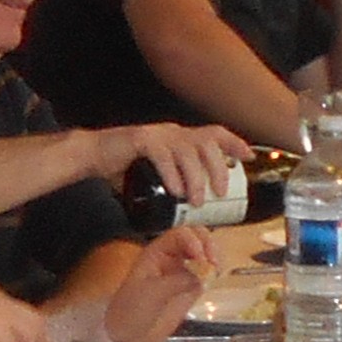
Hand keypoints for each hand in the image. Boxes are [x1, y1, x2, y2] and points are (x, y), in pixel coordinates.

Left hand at [94, 224, 215, 341]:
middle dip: (208, 245)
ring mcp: (183, 271)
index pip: (180, 235)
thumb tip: (200, 277)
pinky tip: (214, 279)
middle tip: (214, 262)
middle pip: (196, 238)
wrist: (129, 334)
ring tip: (216, 270)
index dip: (193, 241)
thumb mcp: (151, 293)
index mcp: (157, 252)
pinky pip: (207, 273)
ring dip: (214, 256)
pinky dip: (214, 272)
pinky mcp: (191, 287)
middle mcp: (172, 257)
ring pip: (205, 253)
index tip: (200, 258)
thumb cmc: (131, 310)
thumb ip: (176, 282)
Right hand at [132, 122, 249, 209]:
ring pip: (186, 150)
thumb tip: (194, 208)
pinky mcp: (140, 139)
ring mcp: (157, 134)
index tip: (248, 157)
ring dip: (196, 177)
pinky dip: (172, 174)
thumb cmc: (125, 167)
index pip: (214, 133)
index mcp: (180, 138)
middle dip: (217, 168)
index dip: (234, 143)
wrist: (93, 155)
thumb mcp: (159, 174)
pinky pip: (162, 155)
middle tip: (220, 193)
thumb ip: (177, 183)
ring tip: (196, 200)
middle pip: (206, 142)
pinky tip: (175, 191)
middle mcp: (172, 132)